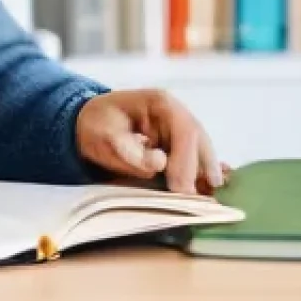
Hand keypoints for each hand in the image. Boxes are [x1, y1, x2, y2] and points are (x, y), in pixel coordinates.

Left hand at [75, 89, 229, 196]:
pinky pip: (195, 154)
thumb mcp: (104, 136)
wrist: (91, 120)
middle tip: (196, 198)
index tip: (181, 189)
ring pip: (201, 147)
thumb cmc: (97, 125)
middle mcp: (175, 111)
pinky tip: (207, 187)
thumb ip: (129, 151)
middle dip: (200, 168)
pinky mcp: (176, 139)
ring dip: (205, 171)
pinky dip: (200, 170)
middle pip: (198, 138)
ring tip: (209, 195)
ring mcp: (178, 124)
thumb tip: (160, 163)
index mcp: (160, 102)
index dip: (187, 161)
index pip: (185, 131)